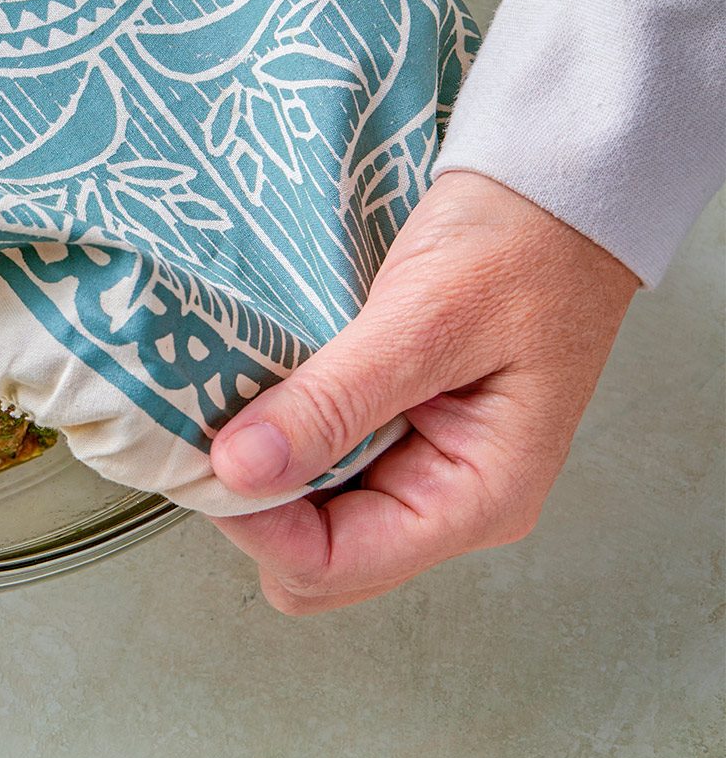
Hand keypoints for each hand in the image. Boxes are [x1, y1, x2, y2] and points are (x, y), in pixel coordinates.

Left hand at [208, 170, 637, 613]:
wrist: (550, 191)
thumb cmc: (518, 247)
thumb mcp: (423, 318)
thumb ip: (333, 400)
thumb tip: (239, 470)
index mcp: (477, 498)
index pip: (334, 565)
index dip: (256, 524)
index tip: (206, 455)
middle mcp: (446, 503)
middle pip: (314, 560)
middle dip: (254, 506)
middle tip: (214, 424)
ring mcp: (417, 471)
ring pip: (305, 516)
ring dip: (259, 468)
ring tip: (232, 400)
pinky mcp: (390, 434)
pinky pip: (314, 463)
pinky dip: (276, 434)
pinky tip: (260, 386)